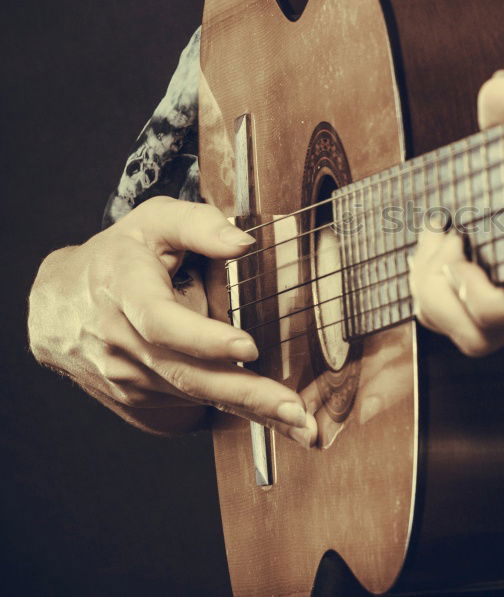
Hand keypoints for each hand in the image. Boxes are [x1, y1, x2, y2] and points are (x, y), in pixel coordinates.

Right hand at [28, 196, 316, 446]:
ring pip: (194, 397)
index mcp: (124, 290)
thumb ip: (198, 224)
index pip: (162, 322)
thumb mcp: (154, 222)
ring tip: (301, 427)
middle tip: (295, 412)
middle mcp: (121, 342)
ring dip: (250, 415)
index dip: (203, 338)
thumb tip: (243, 241)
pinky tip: (273, 423)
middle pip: (186, 374)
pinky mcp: (138, 397)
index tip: (248, 346)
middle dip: (246, 394)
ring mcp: (127, 377)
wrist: (56, 304)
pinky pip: (190, 406)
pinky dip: (233, 414)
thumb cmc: (118, 256)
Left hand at [408, 70, 503, 356]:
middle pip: (474, 337)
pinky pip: (474, 321)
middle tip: (436, 235)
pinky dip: (449, 289)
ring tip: (435, 242)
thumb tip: (496, 84)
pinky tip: (448, 246)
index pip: (498, 313)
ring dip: (435, 293)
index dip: (465, 286)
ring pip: (471, 337)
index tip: (456, 235)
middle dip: (434, 289)